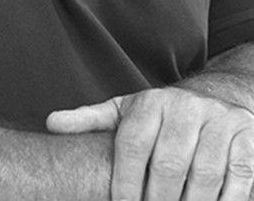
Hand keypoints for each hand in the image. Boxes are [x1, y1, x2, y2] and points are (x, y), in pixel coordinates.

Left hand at [47, 87, 253, 199]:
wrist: (217, 98)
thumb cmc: (162, 117)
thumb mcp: (126, 113)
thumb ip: (90, 120)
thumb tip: (51, 124)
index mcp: (151, 102)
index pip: (132, 146)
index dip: (124, 186)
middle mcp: (186, 107)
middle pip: (168, 166)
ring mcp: (220, 122)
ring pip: (203, 178)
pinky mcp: (247, 138)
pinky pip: (237, 180)